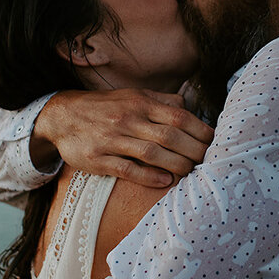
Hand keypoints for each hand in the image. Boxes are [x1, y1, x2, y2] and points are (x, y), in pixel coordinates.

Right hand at [34, 89, 213, 187]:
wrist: (62, 116)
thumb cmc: (104, 108)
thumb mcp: (132, 96)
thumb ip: (161, 101)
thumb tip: (189, 108)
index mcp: (140, 103)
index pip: (179, 116)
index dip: (201, 130)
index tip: (216, 142)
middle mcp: (128, 119)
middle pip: (170, 135)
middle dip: (194, 150)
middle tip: (210, 162)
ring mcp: (112, 139)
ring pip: (151, 152)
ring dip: (176, 164)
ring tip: (192, 173)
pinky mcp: (98, 158)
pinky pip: (126, 168)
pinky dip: (148, 176)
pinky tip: (165, 182)